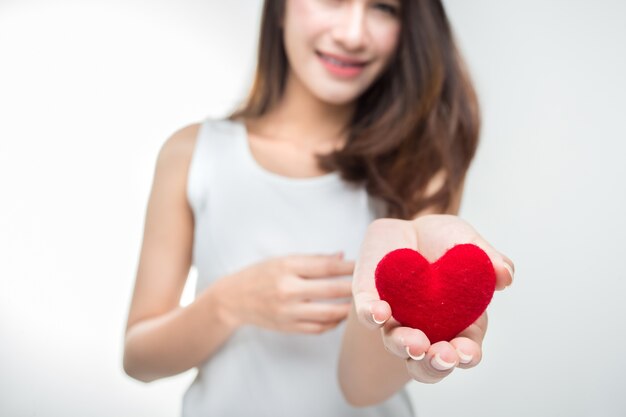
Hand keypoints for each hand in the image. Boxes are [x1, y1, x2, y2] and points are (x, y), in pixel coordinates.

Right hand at [215, 253, 353, 333]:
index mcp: (286, 267)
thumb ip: (313, 259)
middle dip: (355, 288)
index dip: (350, 267)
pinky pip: (320, 328)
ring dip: (349, 309)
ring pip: (330, 313)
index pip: (326, 267)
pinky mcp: (289, 327)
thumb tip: (342, 256)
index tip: (365, 265)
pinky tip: (342, 315)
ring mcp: (288, 312)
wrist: (232, 299)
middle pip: (332, 290)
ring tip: (362, 303)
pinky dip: (334, 322)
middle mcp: (287, 290)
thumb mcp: (282, 259)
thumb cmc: (260, 275)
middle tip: (372, 286)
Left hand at [353, 214, 513, 382]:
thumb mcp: (472, 245)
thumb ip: (490, 260)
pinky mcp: (370, 299)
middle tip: (441, 356)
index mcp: (457, 323)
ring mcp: (396, 317)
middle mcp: (425, 328)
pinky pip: (367, 314)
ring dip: (404, 345)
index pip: (463, 350)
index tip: (466, 352)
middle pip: (427, 361)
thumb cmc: (447, 243)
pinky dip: (372, 316)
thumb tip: (505, 275)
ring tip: (414, 341)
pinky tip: (380, 313)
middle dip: (433, 365)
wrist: (409, 226)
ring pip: (395, 342)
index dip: (466, 355)